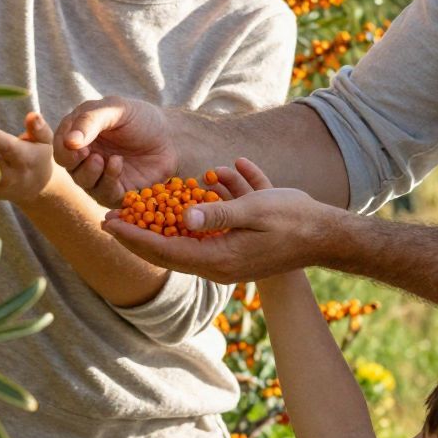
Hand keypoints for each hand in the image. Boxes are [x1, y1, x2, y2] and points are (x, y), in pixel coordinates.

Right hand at [53, 96, 176, 203]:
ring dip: (90, 172)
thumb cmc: (140, 118)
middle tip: (89, 153)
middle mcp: (85, 157)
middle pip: (67, 165)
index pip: (59, 144)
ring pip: (82, 181)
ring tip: (104, 159)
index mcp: (79, 134)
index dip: (64, 146)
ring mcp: (99, 176)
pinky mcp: (115, 192)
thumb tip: (69, 141)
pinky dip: (108, 180)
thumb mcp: (115, 109)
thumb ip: (90, 121)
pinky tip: (118, 163)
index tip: (75, 144)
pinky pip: (103, 193)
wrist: (171, 137)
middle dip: (74, 161)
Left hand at [103, 156, 344, 282]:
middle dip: (138, 233)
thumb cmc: (295, 220)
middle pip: (168, 251)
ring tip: (144, 204)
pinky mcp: (240, 247)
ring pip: (188, 239)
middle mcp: (219, 263)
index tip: (108, 222)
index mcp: (218, 258)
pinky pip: (213, 228)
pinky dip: (209, 205)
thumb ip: (219, 212)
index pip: (164, 251)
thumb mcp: (256, 210)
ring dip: (170, 219)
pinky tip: (223, 174)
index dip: (133, 236)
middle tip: (110, 218)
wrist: (330, 235)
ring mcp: (229, 257)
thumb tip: (183, 217)